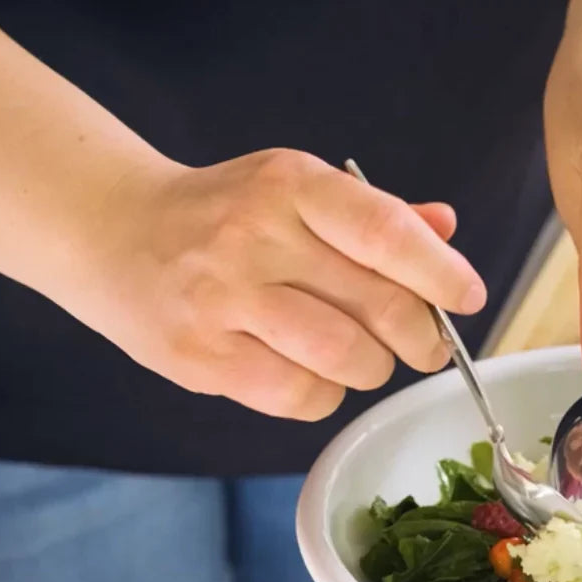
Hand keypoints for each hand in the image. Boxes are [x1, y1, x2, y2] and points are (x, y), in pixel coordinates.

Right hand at [73, 149, 484, 420]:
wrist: (112, 231)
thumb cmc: (225, 213)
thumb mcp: (296, 190)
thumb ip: (373, 214)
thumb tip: (446, 231)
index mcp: (291, 185)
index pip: (387, 232)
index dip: (441, 273)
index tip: (468, 297)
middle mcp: (256, 237)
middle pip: (378, 305)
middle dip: (422, 337)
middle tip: (427, 346)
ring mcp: (223, 299)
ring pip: (345, 358)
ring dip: (374, 369)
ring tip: (364, 358)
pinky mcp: (201, 356)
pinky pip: (300, 395)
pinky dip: (326, 395)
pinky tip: (315, 374)